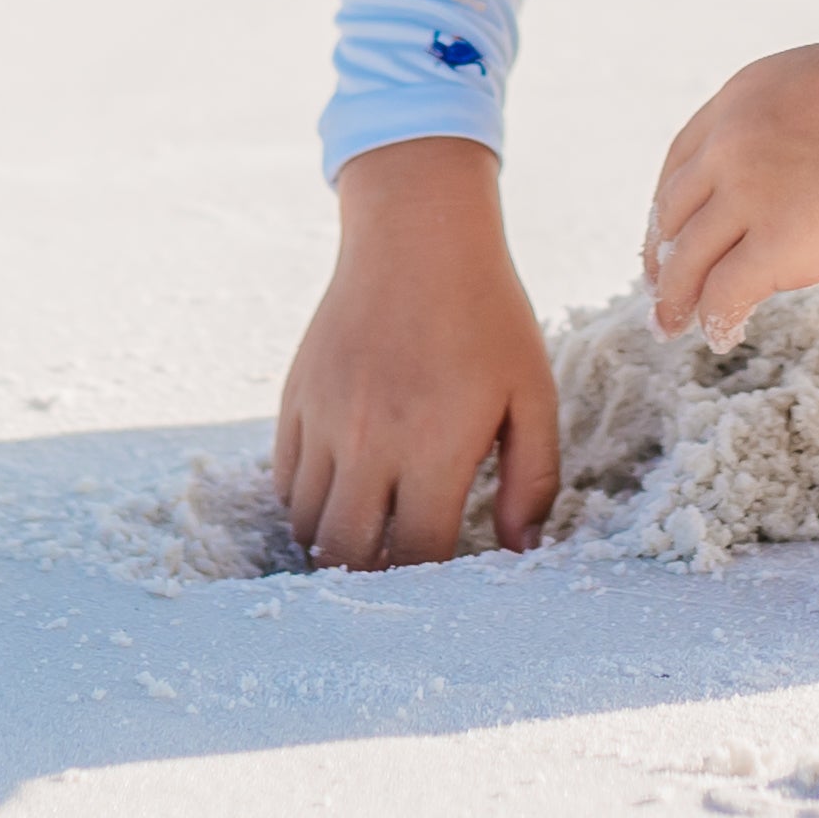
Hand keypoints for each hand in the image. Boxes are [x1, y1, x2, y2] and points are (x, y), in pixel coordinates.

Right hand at [274, 138, 557, 566]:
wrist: (419, 234)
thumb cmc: (488, 314)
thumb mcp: (533, 390)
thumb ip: (533, 477)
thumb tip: (521, 550)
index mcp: (435, 446)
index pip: (419, 555)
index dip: (432, 582)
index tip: (445, 580)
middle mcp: (370, 442)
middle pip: (349, 556)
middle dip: (373, 580)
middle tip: (397, 575)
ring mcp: (324, 421)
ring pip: (308, 526)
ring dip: (336, 544)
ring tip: (369, 537)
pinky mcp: (295, 399)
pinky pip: (285, 481)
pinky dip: (307, 502)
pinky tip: (342, 493)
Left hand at [644, 35, 818, 346]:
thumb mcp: (816, 87)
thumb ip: (783, 125)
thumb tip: (787, 171)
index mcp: (737, 100)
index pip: (680, 161)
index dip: (667, 206)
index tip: (667, 234)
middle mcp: (728, 146)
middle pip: (673, 211)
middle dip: (661, 254)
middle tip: (660, 285)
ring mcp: (745, 196)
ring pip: (687, 260)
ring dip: (674, 299)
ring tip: (671, 325)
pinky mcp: (773, 247)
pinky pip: (725, 294)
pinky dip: (717, 320)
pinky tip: (722, 335)